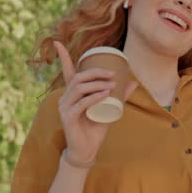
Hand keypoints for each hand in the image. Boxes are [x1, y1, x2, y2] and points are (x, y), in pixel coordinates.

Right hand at [53, 41, 138, 162]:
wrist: (87, 150)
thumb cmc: (95, 128)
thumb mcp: (109, 109)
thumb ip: (119, 96)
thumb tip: (133, 82)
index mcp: (72, 93)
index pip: (66, 71)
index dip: (62, 56)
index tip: (58, 42)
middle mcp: (65, 97)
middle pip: (78, 78)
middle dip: (95, 72)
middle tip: (113, 74)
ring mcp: (64, 107)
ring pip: (78, 88)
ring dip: (96, 84)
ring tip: (111, 84)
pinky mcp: (67, 117)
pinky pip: (80, 103)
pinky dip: (93, 97)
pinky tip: (104, 94)